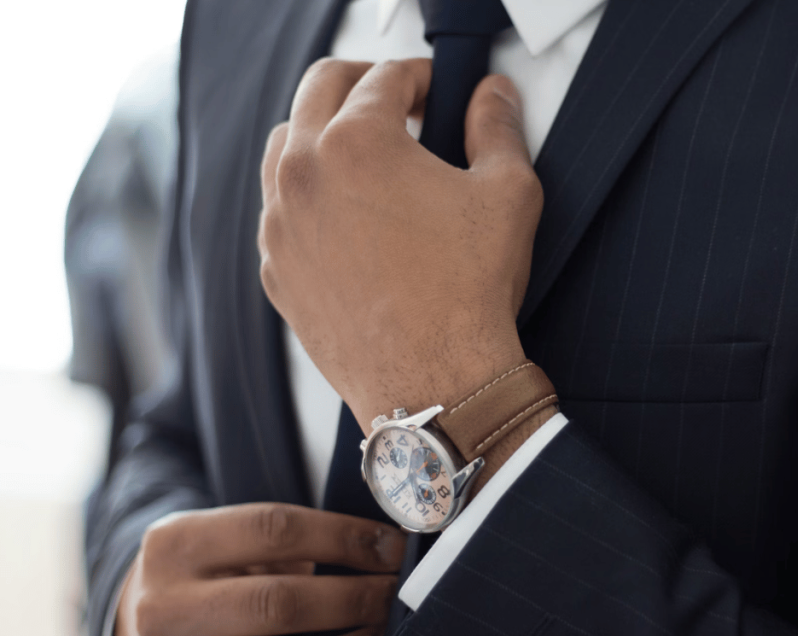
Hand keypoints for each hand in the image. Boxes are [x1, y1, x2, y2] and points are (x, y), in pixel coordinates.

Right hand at [114, 503, 405, 635]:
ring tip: (379, 633)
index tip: (390, 545)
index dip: (344, 536)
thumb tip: (378, 548)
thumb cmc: (205, 574)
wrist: (137, 630)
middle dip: (353, 597)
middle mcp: (165, 607)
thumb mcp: (222, 539)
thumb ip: (283, 540)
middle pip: (278, 602)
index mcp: (176, 544)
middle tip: (394, 591)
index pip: (274, 529)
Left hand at [257, 58, 542, 433]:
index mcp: (357, 142)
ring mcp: (280, 225)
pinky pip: (279, 210)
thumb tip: (493, 97)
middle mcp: (303, 174)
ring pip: (285, 145)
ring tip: (365, 154)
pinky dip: (306, 195)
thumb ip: (498, 128)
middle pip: (320, 89)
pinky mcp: (275, 270)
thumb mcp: (507, 194)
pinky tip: (345, 215)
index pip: (384, 77)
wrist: (435, 382)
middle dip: (362, 83)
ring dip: (323, 132)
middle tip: (398, 103)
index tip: (436, 91)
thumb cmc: (469, 292)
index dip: (420, 76)